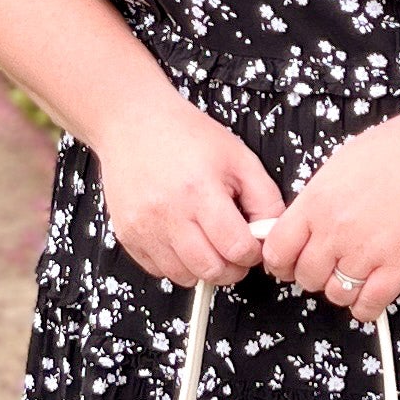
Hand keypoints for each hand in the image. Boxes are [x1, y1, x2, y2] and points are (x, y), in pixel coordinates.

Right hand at [94, 87, 284, 289]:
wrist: (133, 122)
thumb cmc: (184, 135)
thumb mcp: (238, 157)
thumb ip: (265, 198)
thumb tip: (272, 234)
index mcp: (200, 191)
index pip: (237, 249)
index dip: (252, 252)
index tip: (251, 243)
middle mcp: (168, 213)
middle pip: (211, 270)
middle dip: (231, 267)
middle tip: (232, 248)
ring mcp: (144, 227)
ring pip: (184, 277)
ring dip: (202, 267)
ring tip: (206, 241)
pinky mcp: (127, 234)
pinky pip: (158, 271)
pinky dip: (175, 264)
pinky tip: (181, 238)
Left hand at [259, 103, 399, 326]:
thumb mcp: (341, 164)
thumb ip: (318, 198)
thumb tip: (304, 222)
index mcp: (317, 201)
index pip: (277, 249)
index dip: (280, 262)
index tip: (287, 264)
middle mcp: (337, 230)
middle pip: (305, 277)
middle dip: (313, 276)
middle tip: (326, 268)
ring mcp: (368, 251)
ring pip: (335, 294)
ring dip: (341, 291)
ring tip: (353, 277)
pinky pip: (370, 304)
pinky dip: (366, 307)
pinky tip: (371, 296)